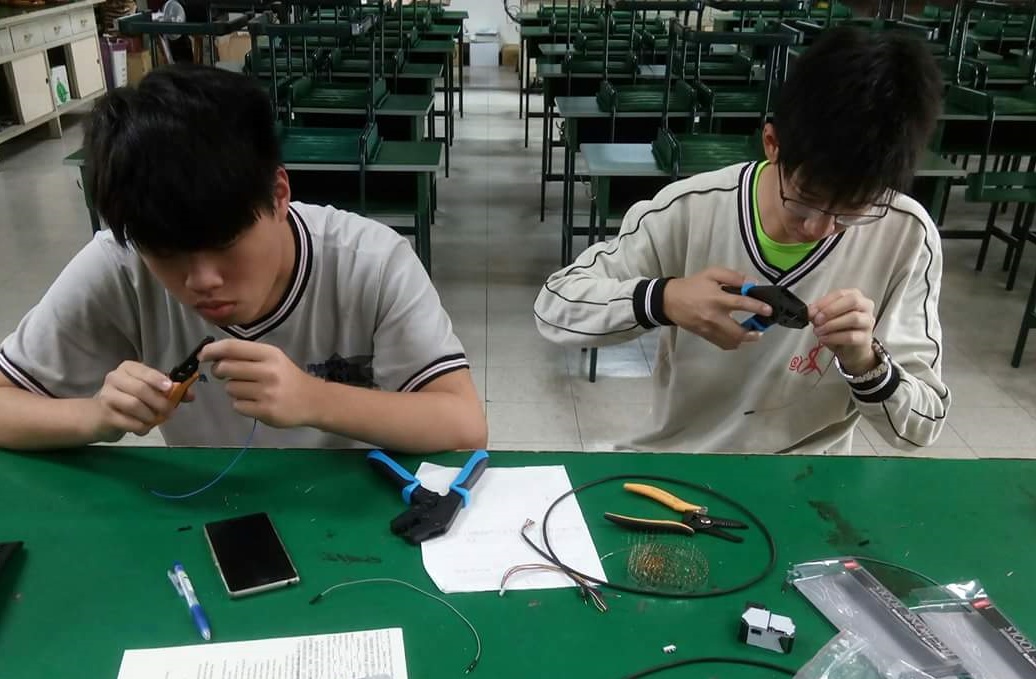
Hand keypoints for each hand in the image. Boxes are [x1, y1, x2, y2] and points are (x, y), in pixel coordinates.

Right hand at [89, 361, 192, 440]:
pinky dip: (141, 427)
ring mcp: (107, 396)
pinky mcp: (104, 415)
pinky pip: (128, 422)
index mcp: (128, 368)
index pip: (144, 370)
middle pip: (141, 389)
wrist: (98, 415)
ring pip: (134, 405)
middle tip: (170, 412)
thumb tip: (190, 395)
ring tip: (155, 420)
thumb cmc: (128, 398)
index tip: (169, 388)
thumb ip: (170, 391)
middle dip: (159, 402)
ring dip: (150, 415)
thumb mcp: (148, 390)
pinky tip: (143, 428)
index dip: (157, 379)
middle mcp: (115, 378)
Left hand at [200, 339, 319, 427]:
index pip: (232, 347)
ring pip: (230, 388)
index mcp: (269, 354)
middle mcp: (268, 371)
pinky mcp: (265, 411)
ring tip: (250, 390)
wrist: (313, 400)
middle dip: (219, 371)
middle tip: (226, 374)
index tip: (202, 355)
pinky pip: (237, 405)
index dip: (212, 350)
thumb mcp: (272, 359)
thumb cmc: (287, 377)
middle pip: (226, 367)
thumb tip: (211, 355)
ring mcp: (267, 392)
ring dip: (234, 390)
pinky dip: (241, 405)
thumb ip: (246, 355)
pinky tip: (256, 403)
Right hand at [662, 267, 773, 349]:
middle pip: (738, 332)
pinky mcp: (705, 335)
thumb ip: (733, 277)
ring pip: (731, 342)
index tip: (768, 310)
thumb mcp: (712, 273)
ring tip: (751, 334)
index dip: (757, 307)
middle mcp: (714, 316)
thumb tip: (752, 283)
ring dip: (744, 340)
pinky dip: (733, 343)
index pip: (741, 303)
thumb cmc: (692, 285)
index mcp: (717, 298)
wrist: (669, 301)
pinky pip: (723, 344)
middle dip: (753, 333)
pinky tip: (737, 337)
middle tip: (760, 329)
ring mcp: (709, 329)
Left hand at [809, 288, 876, 373]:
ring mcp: (867, 322)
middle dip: (831, 310)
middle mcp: (865, 307)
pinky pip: (851, 336)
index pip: (840, 294)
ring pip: (853, 318)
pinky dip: (834, 337)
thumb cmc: (841, 329)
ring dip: (831, 324)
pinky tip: (824, 338)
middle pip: (853, 301)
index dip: (823, 302)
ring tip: (819, 330)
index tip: (811, 311)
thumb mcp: (828, 317)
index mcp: (855, 296)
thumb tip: (810, 312)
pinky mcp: (866, 338)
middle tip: (817, 319)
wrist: (851, 349)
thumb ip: (820, 312)